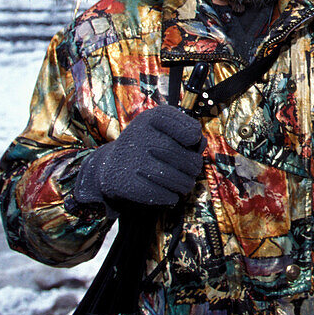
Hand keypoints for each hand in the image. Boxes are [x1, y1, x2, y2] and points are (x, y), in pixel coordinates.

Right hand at [74, 105, 204, 209]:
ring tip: (183, 183)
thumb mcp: (164, 129)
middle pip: (188, 159)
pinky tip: (167, 192)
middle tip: (191, 170)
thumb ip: (187, 132)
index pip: (191, 131)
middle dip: (194, 167)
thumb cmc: (147, 145)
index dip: (195, 139)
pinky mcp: (127, 183)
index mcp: (152, 118)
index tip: (190, 142)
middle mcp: (141, 135)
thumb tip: (201, 144)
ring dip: (186, 184)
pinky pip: (166, 196)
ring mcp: (133, 160)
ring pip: (179, 180)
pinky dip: (171, 197)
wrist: (112, 166)